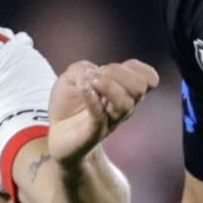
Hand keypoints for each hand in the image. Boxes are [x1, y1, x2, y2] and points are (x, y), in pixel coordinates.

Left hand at [45, 58, 159, 166]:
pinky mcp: (94, 133)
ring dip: (107, 85)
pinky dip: (92, 99)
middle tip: (94, 76)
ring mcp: (110, 121)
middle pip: (139, 87)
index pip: (148, 77)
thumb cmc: (68, 103)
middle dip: (118, 73)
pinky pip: (100, 116)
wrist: (55, 134)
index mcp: (124, 91)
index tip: (108, 69)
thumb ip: (82, 68)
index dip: (133, 68)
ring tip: (86, 82)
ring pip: (125, 104)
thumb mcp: (71, 76)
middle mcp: (123, 107)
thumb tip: (94, 74)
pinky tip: (83, 88)